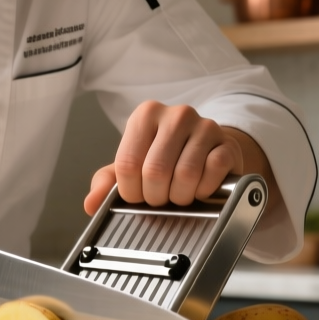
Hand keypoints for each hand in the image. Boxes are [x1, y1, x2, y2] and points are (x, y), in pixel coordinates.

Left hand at [84, 101, 242, 211]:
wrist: (208, 152)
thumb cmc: (166, 159)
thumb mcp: (133, 167)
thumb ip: (108, 183)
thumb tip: (91, 203)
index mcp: (146, 115)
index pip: (128, 164)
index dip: (131, 192)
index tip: (138, 196)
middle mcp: (176, 115)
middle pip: (155, 172)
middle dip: (155, 197)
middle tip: (160, 198)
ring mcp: (205, 127)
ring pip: (185, 175)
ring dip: (180, 197)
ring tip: (179, 194)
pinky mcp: (227, 144)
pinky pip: (212, 174)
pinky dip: (203, 191)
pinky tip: (199, 188)